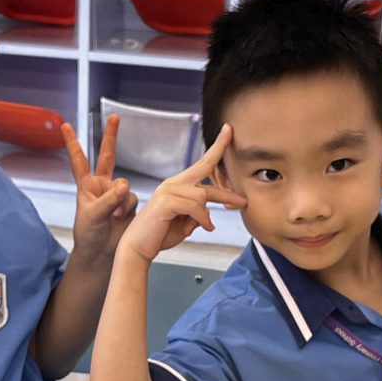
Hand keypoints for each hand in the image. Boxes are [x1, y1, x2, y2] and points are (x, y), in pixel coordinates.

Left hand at [62, 116, 136, 262]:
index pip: (79, 160)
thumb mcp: (92, 215)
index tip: (64, 126)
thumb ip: (108, 200)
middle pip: (108, 156)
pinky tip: (121, 218)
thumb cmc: (88, 235)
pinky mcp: (128, 204)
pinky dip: (127, 208)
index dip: (72, 143)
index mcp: (86, 185)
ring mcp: (116, 194)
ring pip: (124, 185)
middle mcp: (102, 185)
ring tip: (113, 217)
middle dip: (111, 136)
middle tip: (115, 117)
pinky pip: (132, 198)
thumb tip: (123, 187)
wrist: (101, 253)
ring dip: (120, 200)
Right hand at [115, 124, 246, 264]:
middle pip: (205, 171)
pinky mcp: (166, 202)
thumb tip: (209, 213)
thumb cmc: (159, 236)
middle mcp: (172, 183)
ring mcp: (168, 191)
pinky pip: (195, 207)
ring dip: (207, 214)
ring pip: (202, 196)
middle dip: (226, 183)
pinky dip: (202, 220)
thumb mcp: (185, 224)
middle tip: (244, 199)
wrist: (138, 248)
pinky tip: (205, 228)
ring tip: (207, 227)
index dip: (217, 148)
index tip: (229, 132)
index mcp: (177, 185)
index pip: (202, 163)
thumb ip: (198, 215)